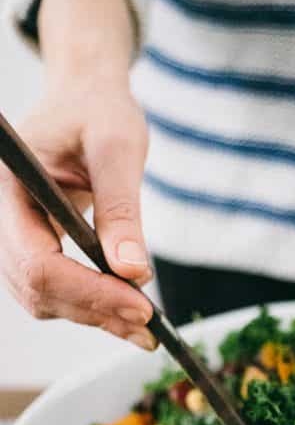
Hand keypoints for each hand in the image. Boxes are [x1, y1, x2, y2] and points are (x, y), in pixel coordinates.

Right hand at [0, 0, 155, 349]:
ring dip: (94, 316)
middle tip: (149, 326)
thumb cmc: (99, 110)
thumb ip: (122, 209)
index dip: (88, 291)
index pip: (37, 259)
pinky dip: (91, 306)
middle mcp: (3, 215)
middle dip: (94, 310)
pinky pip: (54, 289)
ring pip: (42, 298)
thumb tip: (134, 272)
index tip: (141, 306)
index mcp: (11, 184)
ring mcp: (14, 234)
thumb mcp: (118, 148)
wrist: (87, 98)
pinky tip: (128, 311)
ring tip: (146, 326)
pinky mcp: (34, 245)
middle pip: (36, 287)